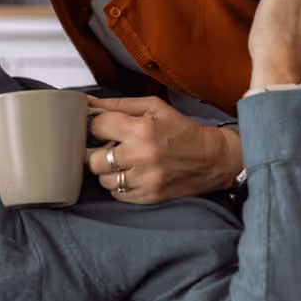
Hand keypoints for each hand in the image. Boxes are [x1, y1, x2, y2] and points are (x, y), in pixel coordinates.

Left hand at [84, 96, 242, 203]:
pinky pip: (117, 194)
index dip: (100, 127)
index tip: (108, 129)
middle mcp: (142, 156)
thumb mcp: (153, 107)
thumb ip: (118, 105)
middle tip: (113, 148)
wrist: (212, 158)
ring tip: (124, 162)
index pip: (97, 127)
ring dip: (109, 171)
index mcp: (142, 129)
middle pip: (94, 159)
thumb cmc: (181, 131)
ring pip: (103, 180)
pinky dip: (120, 185)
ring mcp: (145, 179)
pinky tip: (132, 174)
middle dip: (100, 152)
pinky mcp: (149, 196)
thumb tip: (88, 103)